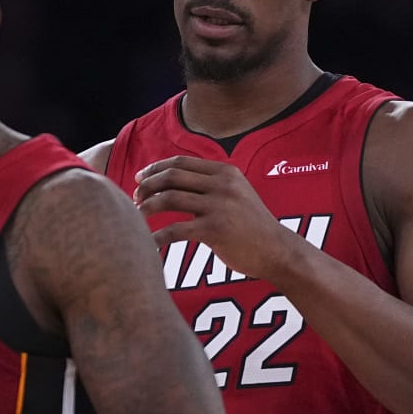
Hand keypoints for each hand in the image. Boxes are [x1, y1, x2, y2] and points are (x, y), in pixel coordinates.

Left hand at [134, 156, 298, 280]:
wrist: (277, 250)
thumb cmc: (251, 226)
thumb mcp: (236, 194)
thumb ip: (210, 184)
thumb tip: (171, 181)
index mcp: (225, 172)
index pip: (180, 162)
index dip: (155, 169)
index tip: (139, 178)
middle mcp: (222, 184)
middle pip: (171, 177)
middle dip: (147, 185)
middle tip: (135, 197)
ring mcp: (219, 206)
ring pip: (169, 199)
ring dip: (146, 207)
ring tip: (137, 215)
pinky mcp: (214, 230)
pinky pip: (174, 230)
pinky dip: (156, 235)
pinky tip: (148, 241)